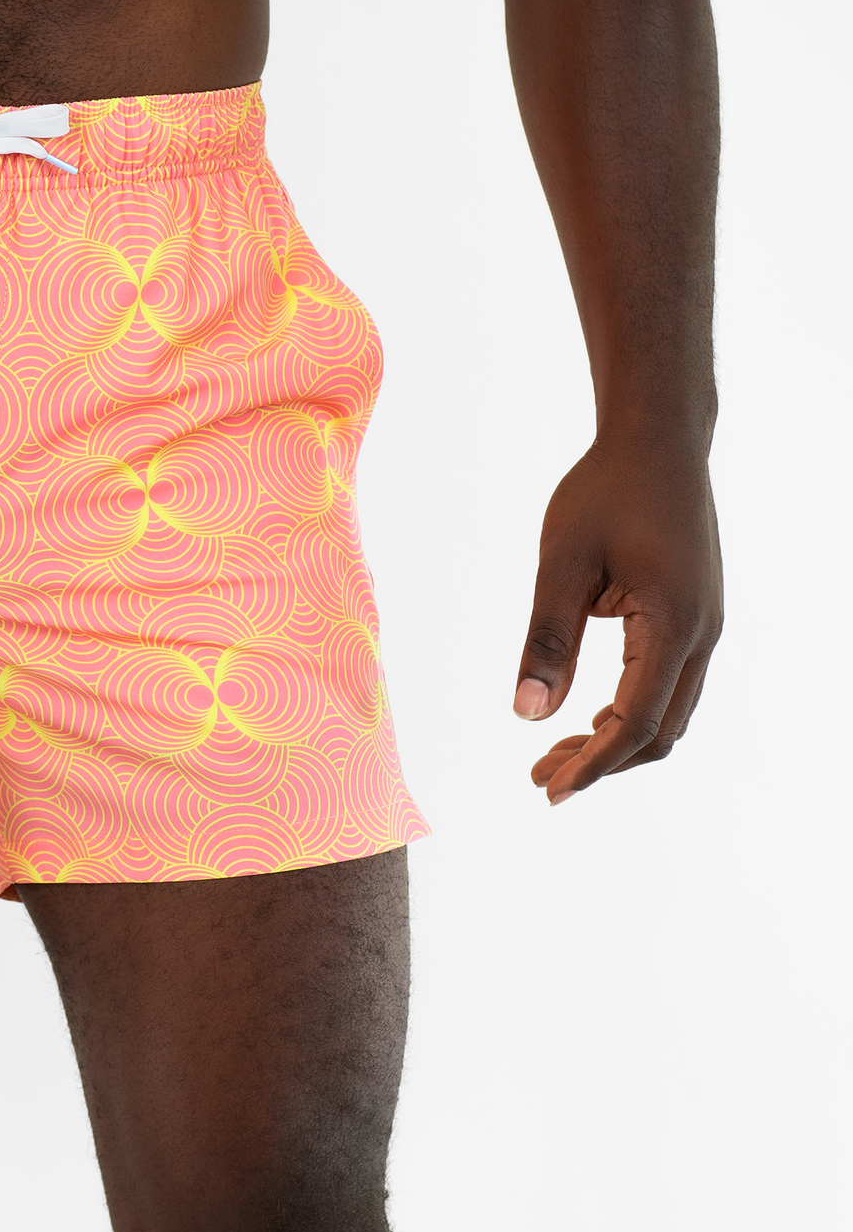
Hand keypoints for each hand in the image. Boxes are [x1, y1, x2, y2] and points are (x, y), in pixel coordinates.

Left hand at [513, 440, 721, 804]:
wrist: (657, 441)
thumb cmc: (604, 492)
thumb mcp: (562, 562)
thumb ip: (546, 638)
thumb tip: (526, 714)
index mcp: (674, 625)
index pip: (633, 722)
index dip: (590, 764)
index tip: (547, 790)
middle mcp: (702, 634)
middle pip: (659, 732)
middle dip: (600, 762)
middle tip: (540, 778)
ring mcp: (705, 627)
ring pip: (668, 713)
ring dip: (614, 741)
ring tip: (553, 753)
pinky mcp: (695, 617)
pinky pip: (669, 685)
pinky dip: (629, 711)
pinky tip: (585, 714)